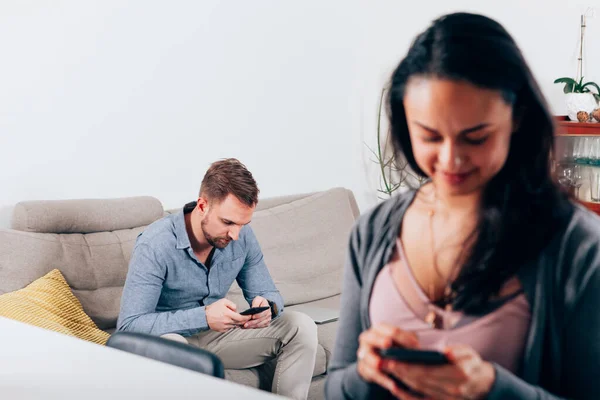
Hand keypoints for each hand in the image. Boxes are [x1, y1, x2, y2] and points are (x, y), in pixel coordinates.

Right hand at [205, 298, 250, 332]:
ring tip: (236, 319)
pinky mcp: (222, 330)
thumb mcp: (223, 301)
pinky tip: (229, 322)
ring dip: (237, 323)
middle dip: (244, 321)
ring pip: (235, 326)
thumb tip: (236, 310)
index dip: (247, 317)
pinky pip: (229, 328)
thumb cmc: (213, 308)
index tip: (250, 316)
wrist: (204, 317)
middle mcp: (227, 321)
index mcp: (228, 314)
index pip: (241, 318)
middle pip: (239, 323)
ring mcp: (225, 327)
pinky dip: (231, 325)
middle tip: (246, 318)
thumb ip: (232, 304)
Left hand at [242, 296, 271, 328]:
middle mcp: (268, 315)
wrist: (262, 305)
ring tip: (245, 326)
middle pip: (260, 320)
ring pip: (259, 324)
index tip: (252, 317)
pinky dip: (253, 327)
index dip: (257, 315)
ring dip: (252, 326)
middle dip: (252, 323)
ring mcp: (267, 320)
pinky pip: (259, 327)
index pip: (263, 313)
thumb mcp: (258, 299)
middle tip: (245, 324)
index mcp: (267, 308)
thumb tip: (253, 308)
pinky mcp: (266, 324)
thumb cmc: (259, 302)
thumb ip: (256, 303)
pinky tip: (248, 327)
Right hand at [356, 323, 419, 397]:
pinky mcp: (363, 368)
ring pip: (368, 357)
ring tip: (386, 365)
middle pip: (372, 338)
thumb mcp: (401, 342)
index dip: (402, 337)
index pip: (390, 330)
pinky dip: (382, 380)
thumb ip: (407, 341)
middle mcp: (367, 338)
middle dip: (379, 340)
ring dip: (377, 361)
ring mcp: (363, 354)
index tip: (414, 345)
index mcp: (378, 329)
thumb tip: (417, 348)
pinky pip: (371, 374)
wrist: (379, 360)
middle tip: (388, 343)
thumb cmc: (394, 348)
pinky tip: (393, 385)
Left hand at [381, 344, 495, 398]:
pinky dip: (407, 396)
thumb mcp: (470, 353)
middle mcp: (452, 389)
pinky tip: (395, 388)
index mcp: (458, 374)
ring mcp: (446, 399)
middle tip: (383, 363)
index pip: (428, 370)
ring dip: (401, 381)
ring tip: (386, 371)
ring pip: (419, 390)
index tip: (393, 359)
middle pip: (420, 381)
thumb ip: (458, 352)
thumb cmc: (471, 364)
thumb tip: (446, 353)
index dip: (408, 366)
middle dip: (400, 372)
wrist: (482, 384)